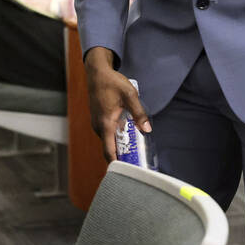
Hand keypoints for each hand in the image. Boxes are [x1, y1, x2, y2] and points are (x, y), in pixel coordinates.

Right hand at [83, 47, 149, 161]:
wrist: (97, 72)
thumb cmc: (112, 82)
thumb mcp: (130, 95)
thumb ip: (139, 113)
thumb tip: (147, 129)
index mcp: (105, 124)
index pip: (109, 152)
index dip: (117, 164)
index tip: (127, 172)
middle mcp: (98, 127)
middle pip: (109, 148)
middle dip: (122, 156)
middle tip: (137, 161)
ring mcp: (96, 123)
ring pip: (108, 141)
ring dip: (119, 145)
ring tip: (135, 149)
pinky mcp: (98, 119)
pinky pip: (107, 133)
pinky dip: (115, 137)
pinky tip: (127, 133)